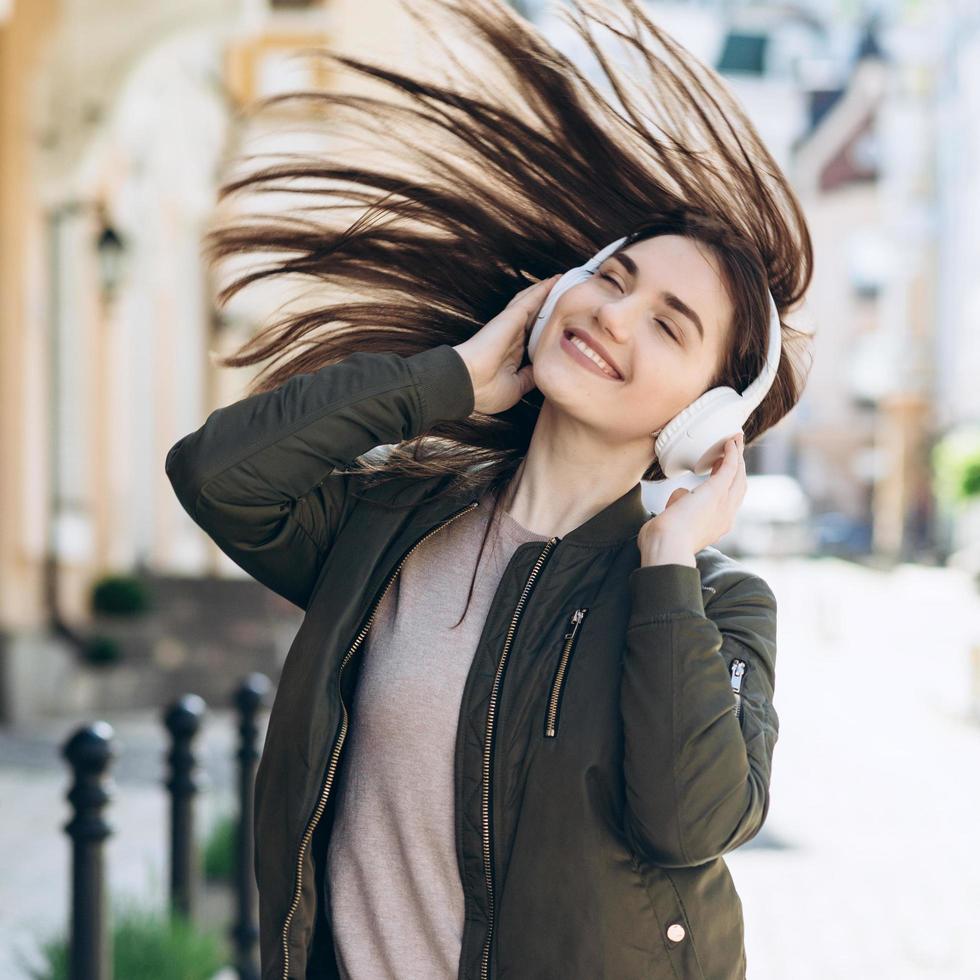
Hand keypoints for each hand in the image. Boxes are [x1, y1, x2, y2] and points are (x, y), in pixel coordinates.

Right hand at [453, 274, 560, 414]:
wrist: (468, 383)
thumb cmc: (486, 391)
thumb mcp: (516, 389)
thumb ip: (530, 378)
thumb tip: (544, 369)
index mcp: (512, 355)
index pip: (533, 339)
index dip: (547, 332)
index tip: (563, 328)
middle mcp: (513, 338)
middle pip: (535, 318)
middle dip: (549, 309)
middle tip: (568, 298)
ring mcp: (511, 326)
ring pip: (532, 304)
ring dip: (546, 293)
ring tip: (563, 282)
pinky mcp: (511, 316)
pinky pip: (530, 298)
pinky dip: (542, 289)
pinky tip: (555, 280)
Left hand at [638, 432, 746, 560]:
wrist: (666, 545)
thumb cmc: (662, 540)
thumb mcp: (672, 521)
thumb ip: (677, 507)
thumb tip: (680, 496)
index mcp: (716, 526)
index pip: (728, 502)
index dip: (727, 484)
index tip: (721, 469)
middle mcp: (725, 516)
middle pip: (739, 487)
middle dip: (739, 468)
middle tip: (734, 451)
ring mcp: (724, 505)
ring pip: (738, 476)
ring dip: (738, 456)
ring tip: (734, 441)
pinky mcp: (717, 492)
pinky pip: (730, 467)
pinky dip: (731, 453)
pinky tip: (729, 442)